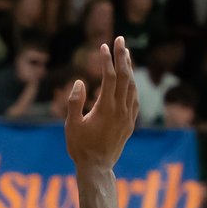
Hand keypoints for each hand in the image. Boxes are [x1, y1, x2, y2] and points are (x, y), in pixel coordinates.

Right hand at [62, 37, 137, 170]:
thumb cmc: (80, 147)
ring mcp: (128, 117)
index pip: (109, 77)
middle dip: (122, 56)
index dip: (107, 60)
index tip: (103, 46)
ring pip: (132, 87)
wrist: (97, 167)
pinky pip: (135, 99)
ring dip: (129, 69)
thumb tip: (80, 82)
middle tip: (120, 40)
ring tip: (126, 54)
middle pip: (125, 77)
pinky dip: (133, 85)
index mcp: (106, 109)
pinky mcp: (130, 123)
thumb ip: (75, 102)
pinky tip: (130, 79)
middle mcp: (120, 110)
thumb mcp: (71, 125)